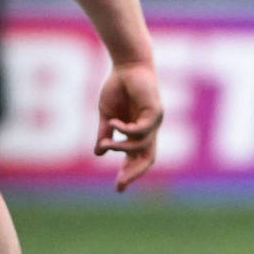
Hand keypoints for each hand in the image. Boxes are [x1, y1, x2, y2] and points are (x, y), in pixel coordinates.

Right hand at [94, 60, 162, 191]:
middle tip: (120, 184)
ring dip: (121, 148)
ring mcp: (154, 121)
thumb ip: (104, 133)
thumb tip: (98, 152)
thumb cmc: (118, 87)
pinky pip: (142, 129)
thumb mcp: (106, 114)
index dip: (128, 172)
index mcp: (137, 132)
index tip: (118, 188)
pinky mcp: (156, 111)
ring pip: (142, 146)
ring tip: (106, 143)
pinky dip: (126, 131)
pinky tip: (114, 123)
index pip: (137, 158)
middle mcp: (148, 129)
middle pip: (147, 158)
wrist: (126, 65)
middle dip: (134, 172)